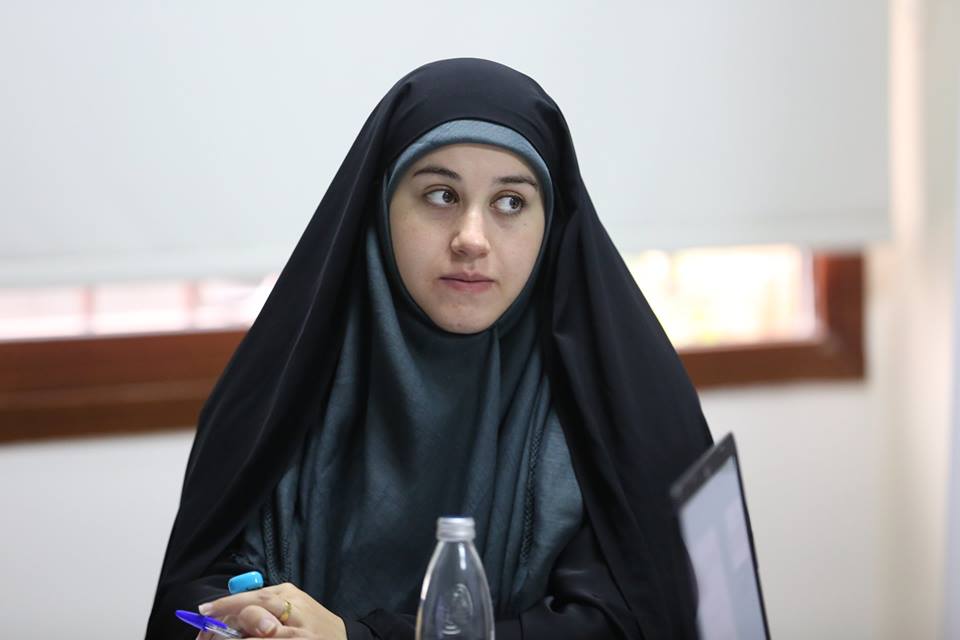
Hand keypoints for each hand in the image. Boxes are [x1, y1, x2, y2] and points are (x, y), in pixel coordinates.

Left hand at [196, 582, 346, 639]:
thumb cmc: (311, 625)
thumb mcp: (293, 607)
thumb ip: (266, 605)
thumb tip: (227, 613)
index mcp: (291, 594)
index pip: (255, 595)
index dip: (226, 604)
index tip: (205, 612)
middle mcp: (297, 611)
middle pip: (258, 609)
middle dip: (234, 620)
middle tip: (214, 632)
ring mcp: (299, 634)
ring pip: (262, 634)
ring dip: (240, 638)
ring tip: (225, 639)